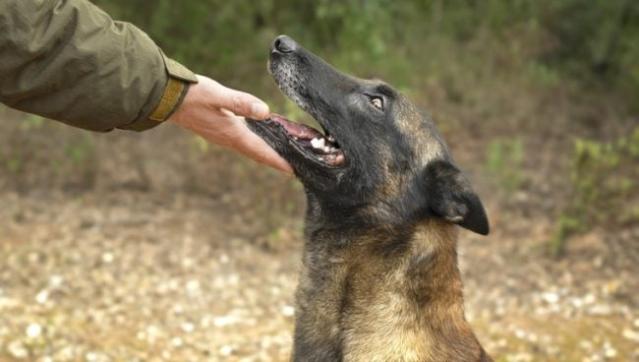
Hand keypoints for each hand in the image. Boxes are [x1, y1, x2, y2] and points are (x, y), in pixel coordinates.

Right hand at [168, 75, 292, 173]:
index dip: (279, 161)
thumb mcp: (218, 94)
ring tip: (284, 155)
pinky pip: (243, 141)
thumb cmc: (192, 95)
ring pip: (251, 148)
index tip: (294, 171)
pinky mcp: (218, 130)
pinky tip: (261, 137)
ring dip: (267, 153)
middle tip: (295, 167)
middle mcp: (229, 139)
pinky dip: (256, 143)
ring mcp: (223, 136)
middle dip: (277, 160)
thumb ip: (241, 103)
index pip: (261, 151)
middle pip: (259, 154)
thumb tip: (265, 112)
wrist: (165, 98)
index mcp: (233, 133)